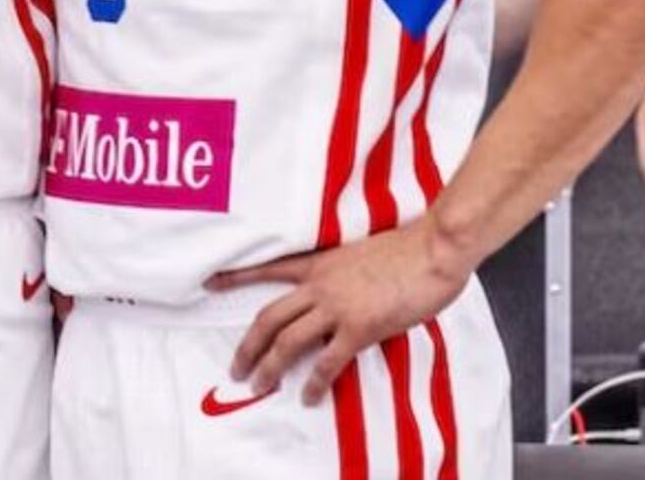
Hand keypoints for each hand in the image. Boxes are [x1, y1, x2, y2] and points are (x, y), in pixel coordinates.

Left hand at [209, 219, 472, 404]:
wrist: (434, 248)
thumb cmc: (409, 248)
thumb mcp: (364, 252)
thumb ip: (346, 272)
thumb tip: (345, 289)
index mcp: (321, 263)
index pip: (269, 269)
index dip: (237, 277)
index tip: (210, 282)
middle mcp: (321, 284)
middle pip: (269, 316)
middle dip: (248, 345)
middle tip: (236, 368)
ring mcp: (338, 306)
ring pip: (288, 341)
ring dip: (270, 367)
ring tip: (259, 387)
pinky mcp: (359, 327)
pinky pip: (327, 361)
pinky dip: (314, 382)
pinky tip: (308, 397)